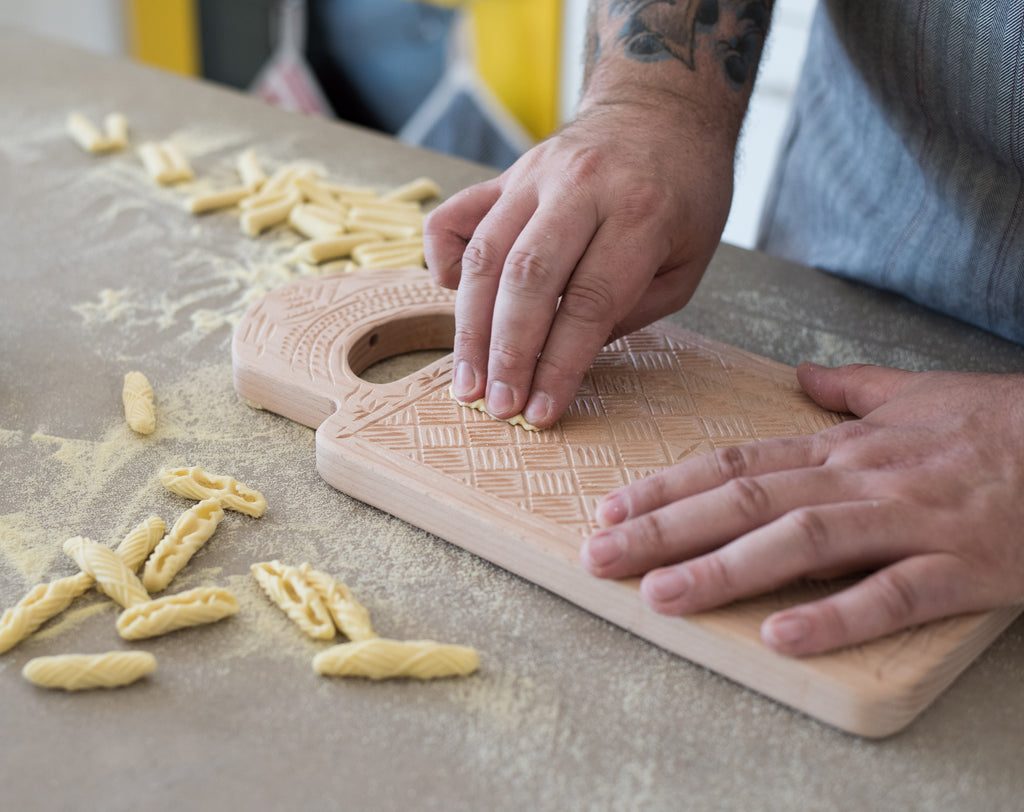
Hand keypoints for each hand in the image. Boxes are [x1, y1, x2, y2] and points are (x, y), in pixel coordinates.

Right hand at [423, 99, 733, 427]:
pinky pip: (453, 217)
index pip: (590, 301)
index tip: (543, 411)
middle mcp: (581, 188)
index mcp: (641, 212)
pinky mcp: (504, 175)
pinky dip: (442, 261)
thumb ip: (631, 311)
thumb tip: (565, 356)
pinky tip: (451, 299)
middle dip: (509, 353)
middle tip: (498, 406)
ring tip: (467, 381)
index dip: (561, 364)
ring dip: (470, 327)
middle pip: (529, 279)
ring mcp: (534, 176)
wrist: (662, 107)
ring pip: (485, 255)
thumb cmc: (685, 194)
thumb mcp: (687, 262)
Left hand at [580, 363, 1023, 655]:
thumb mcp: (918, 393)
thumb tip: (801, 377)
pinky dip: (836, 615)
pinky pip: (892, 594)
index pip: (737, 461)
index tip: (614, 509)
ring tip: (660, 594)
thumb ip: (853, 388)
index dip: (670, 486)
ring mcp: (909, 521)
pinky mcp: (960, 567)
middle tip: (602, 556)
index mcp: (844, 446)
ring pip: (800, 541)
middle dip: (666, 529)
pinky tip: (781, 637)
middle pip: (746, 498)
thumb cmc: (1000, 426)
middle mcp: (861, 478)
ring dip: (724, 569)